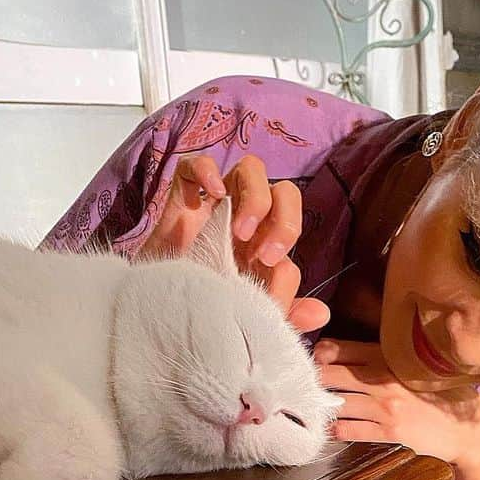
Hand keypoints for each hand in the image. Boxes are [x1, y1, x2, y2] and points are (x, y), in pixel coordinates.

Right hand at [140, 153, 328, 333]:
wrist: (157, 310)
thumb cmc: (205, 307)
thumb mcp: (248, 314)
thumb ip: (284, 311)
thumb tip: (322, 313)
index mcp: (264, 241)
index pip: (291, 220)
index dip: (287, 234)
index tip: (269, 264)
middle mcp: (246, 218)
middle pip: (283, 190)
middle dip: (283, 216)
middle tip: (263, 252)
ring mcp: (215, 205)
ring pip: (250, 169)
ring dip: (254, 196)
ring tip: (238, 231)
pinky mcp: (182, 198)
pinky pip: (195, 165)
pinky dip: (204, 172)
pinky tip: (203, 199)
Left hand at [314, 340, 479, 468]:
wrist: (468, 429)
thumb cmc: (440, 395)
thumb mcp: (414, 367)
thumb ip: (381, 358)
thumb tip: (337, 354)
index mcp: (389, 356)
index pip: (339, 349)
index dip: (318, 357)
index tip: (312, 365)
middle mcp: (384, 377)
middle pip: (330, 375)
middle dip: (313, 382)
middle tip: (305, 390)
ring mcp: (385, 405)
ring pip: (336, 403)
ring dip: (322, 408)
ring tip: (315, 410)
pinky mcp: (389, 431)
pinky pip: (349, 429)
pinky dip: (335, 429)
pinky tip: (332, 429)